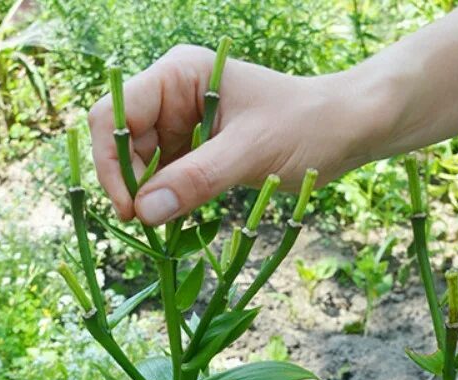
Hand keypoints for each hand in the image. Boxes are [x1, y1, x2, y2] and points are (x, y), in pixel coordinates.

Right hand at [88, 46, 371, 224]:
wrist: (346, 129)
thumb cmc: (306, 126)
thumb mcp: (251, 152)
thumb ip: (197, 179)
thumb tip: (145, 211)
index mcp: (179, 75)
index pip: (116, 114)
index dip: (112, 161)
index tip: (130, 207)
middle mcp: (172, 94)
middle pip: (122, 142)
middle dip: (131, 184)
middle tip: (151, 226)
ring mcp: (182, 122)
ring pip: (139, 165)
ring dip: (150, 197)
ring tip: (171, 226)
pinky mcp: (195, 148)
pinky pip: (164, 177)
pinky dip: (168, 201)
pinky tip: (182, 220)